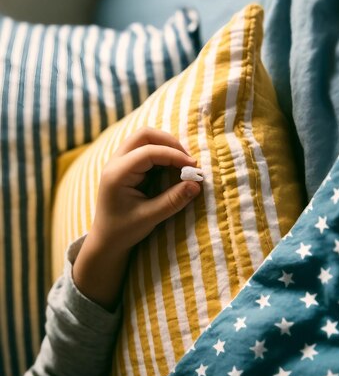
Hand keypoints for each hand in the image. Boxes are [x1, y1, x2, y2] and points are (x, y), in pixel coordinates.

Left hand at [72, 128, 200, 309]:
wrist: (105, 240)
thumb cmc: (123, 231)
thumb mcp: (149, 218)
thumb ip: (172, 201)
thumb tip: (196, 185)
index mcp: (117, 174)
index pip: (149, 152)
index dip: (174, 155)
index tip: (193, 167)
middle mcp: (115, 162)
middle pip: (144, 135)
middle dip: (169, 142)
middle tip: (188, 160)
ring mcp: (117, 161)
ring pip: (143, 138)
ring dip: (165, 145)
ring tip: (182, 163)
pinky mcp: (124, 165)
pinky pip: (143, 148)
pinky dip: (160, 152)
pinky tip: (172, 166)